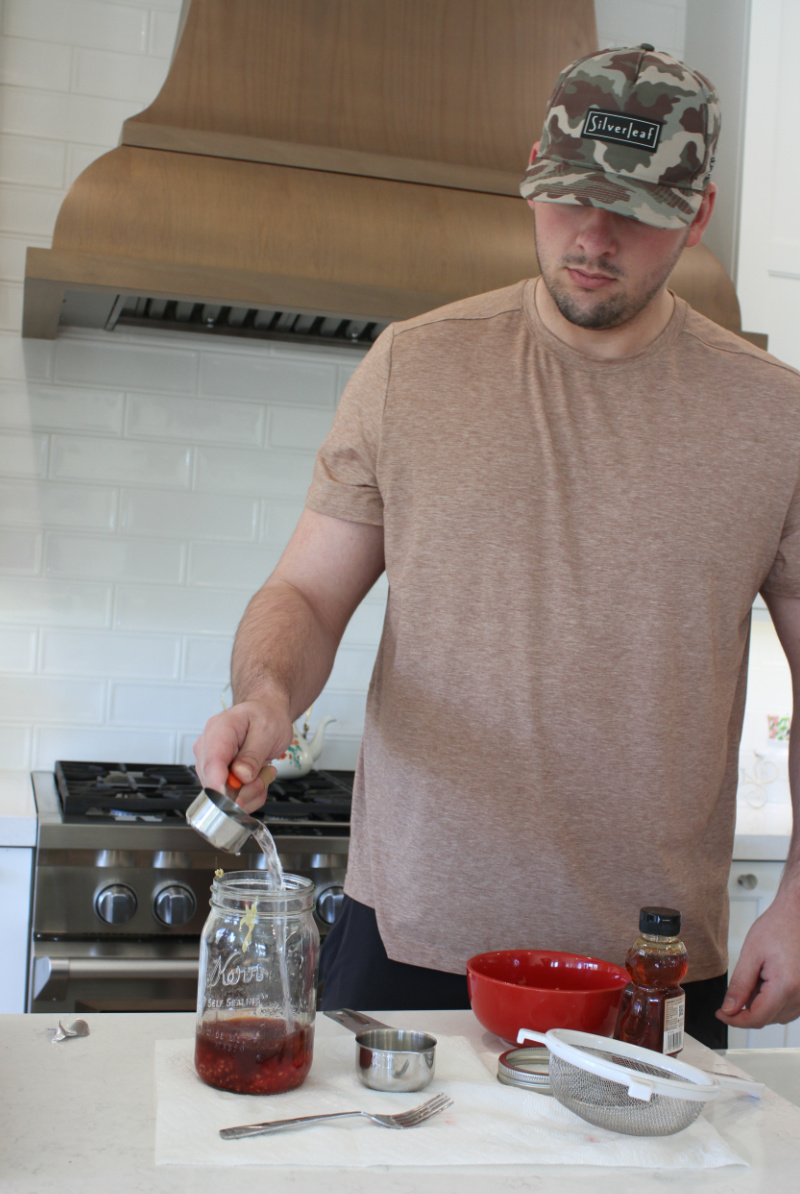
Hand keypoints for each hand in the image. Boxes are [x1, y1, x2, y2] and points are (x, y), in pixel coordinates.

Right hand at [193, 698, 292, 812]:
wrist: (266, 713)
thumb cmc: (265, 716)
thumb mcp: (267, 731)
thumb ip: (254, 755)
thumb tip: (241, 776)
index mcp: (218, 731)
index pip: (211, 763)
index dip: (220, 786)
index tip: (234, 801)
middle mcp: (207, 748)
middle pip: (216, 785)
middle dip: (245, 789)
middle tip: (265, 774)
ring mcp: (210, 764)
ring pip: (223, 796)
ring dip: (250, 792)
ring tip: (263, 772)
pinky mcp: (216, 777)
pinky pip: (231, 798)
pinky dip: (249, 795)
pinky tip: (258, 778)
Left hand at [716, 894, 799, 1028]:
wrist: (797, 916)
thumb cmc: (778, 927)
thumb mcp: (751, 954)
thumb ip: (739, 986)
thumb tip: (729, 1010)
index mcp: (786, 987)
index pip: (756, 1019)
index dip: (734, 1020)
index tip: (721, 1014)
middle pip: (766, 1019)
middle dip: (747, 1007)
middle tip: (743, 979)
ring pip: (776, 1016)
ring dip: (761, 1004)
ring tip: (759, 974)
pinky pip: (787, 1009)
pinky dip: (773, 1000)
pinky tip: (769, 979)